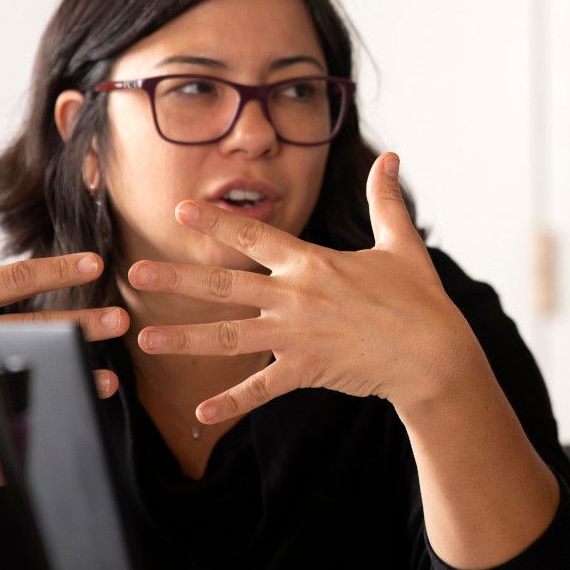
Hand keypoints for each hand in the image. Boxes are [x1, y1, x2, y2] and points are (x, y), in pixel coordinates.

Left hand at [127, 153, 483, 423]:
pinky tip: (199, 412)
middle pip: (224, 285)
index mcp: (312, 263)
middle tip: (136, 273)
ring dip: (183, 339)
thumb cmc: (420, 300)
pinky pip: (260, 388)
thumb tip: (390, 156)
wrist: (434, 355)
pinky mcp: (305, 370)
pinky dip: (230, 402)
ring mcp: (296, 336)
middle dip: (177, 278)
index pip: (254, 235)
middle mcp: (295, 296)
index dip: (215, 220)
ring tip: (144, 339)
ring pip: (227, 337)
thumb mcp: (401, 245)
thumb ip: (386, 200)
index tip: (181, 209)